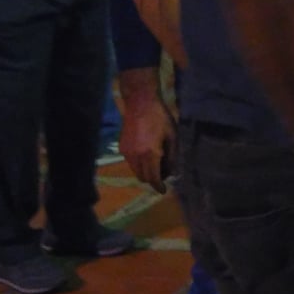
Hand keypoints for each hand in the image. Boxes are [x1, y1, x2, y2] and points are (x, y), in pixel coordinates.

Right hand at [117, 68, 175, 193]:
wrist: (140, 102)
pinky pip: (130, 162)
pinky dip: (139, 163)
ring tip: (157, 161)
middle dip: (152, 179)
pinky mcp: (121, 147)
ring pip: (135, 171)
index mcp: (150, 154)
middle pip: (142, 177)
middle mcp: (135, 156)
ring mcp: (126, 152)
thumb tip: (171, 172)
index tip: (163, 190)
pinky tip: (147, 152)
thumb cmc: (160, 117)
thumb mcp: (172, 136)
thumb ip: (172, 157)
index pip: (152, 178)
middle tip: (163, 172)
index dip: (158, 186)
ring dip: (145, 171)